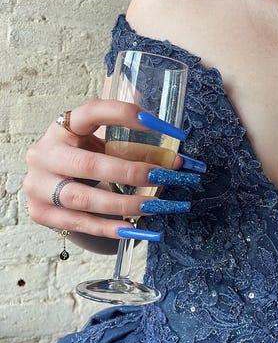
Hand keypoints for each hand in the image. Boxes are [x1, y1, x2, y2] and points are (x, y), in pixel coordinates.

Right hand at [24, 99, 203, 239]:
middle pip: (88, 165)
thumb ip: (132, 143)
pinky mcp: (41, 212)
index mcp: (63, 128)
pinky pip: (78, 222)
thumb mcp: (102, 144)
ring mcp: (39, 185)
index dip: (121, 114)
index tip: (154, 122)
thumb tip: (174, 155)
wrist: (54, 188)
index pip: (91, 113)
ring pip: (82, 198)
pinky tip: (132, 228)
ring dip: (123, 203)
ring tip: (154, 206)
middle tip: (163, 177)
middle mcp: (45, 154)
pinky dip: (107, 228)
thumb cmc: (86, 159)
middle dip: (130, 172)